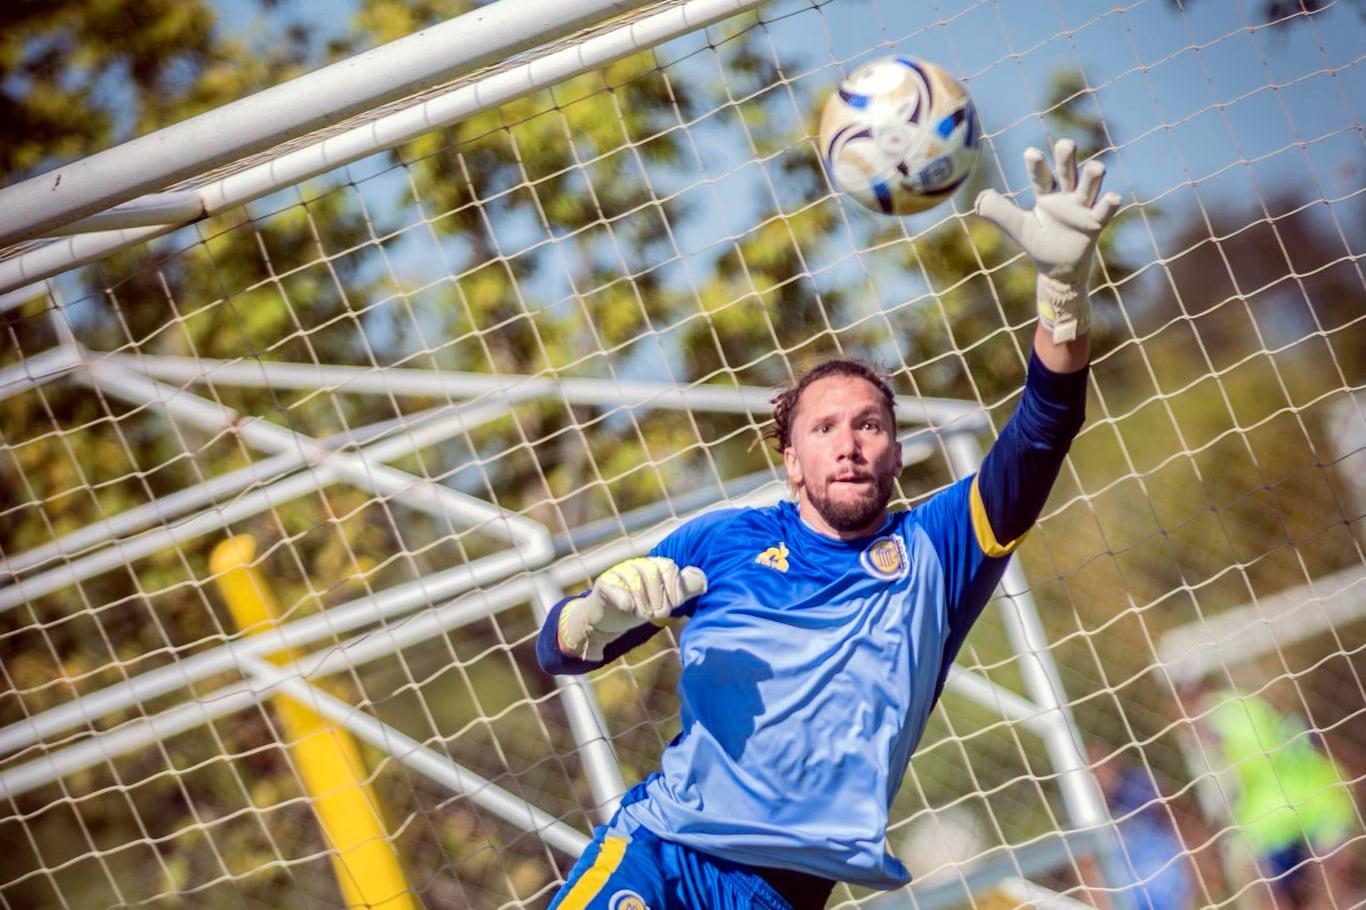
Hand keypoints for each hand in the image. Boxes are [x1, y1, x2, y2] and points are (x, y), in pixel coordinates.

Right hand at [558, 557, 707, 660]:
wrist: (610, 617)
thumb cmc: (642, 605)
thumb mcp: (666, 599)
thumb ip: (685, 589)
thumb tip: (705, 580)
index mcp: (655, 565)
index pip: (669, 568)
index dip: (674, 588)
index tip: (673, 605)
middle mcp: (637, 564)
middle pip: (653, 576)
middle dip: (658, 600)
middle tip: (655, 614)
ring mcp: (619, 572)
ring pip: (635, 583)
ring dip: (641, 603)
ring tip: (641, 614)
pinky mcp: (604, 584)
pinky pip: (614, 587)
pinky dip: (623, 599)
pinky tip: (628, 609)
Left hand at [974, 138, 1122, 342]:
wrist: (1059, 269)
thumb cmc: (1040, 242)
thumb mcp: (1017, 227)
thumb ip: (999, 212)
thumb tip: (977, 200)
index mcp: (1047, 195)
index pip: (1041, 176)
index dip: (1037, 165)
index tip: (1030, 152)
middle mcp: (1066, 196)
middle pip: (1068, 172)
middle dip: (1067, 158)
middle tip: (1066, 143)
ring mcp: (1083, 208)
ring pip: (1089, 187)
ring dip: (1093, 177)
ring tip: (1096, 167)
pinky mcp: (1095, 223)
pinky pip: (1103, 212)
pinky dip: (1109, 204)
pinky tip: (1113, 197)